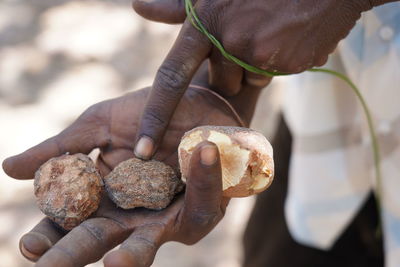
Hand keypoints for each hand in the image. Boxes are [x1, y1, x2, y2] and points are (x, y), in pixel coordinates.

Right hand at [2, 85, 251, 266]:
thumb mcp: (99, 124)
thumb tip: (8, 169)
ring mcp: (165, 214)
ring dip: (132, 255)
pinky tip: (195, 160)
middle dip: (75, 256)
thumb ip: (61, 148)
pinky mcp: (201, 206)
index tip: (30, 246)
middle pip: (100, 242)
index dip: (50, 236)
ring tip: (115, 262)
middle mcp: (131, 212)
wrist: (196, 101)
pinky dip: (198, 186)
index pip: (70, 222)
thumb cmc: (148, 115)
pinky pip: (198, 207)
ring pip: (147, 244)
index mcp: (103, 194)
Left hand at [132, 0, 376, 159]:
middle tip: (250, 32)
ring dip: (257, 63)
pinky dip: (279, 61)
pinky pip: (272, 74)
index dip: (154, 117)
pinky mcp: (284, 62)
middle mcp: (226, 40)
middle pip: (221, 80)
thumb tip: (138, 6)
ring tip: (270, 30)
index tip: (141, 151)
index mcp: (204, 23)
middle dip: (233, 67)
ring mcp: (257, 53)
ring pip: (248, 78)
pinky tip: (287, 36)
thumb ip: (177, 9)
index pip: (170, 77)